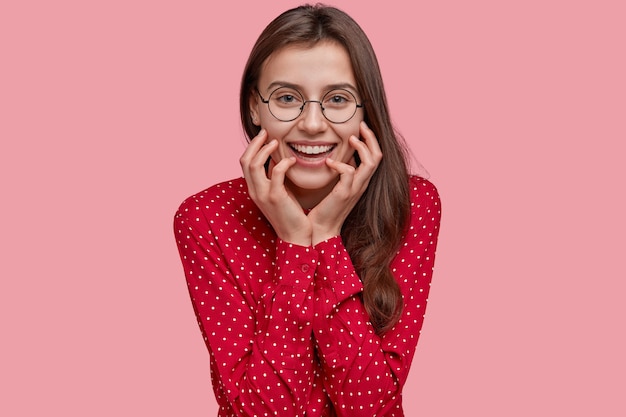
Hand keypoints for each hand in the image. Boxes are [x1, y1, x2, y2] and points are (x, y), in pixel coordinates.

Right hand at [240, 129, 312, 245]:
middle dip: (254, 143)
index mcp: (253, 189)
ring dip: (264, 149)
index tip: (263, 137)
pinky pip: (275, 172)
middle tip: (266, 133)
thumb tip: (275, 160)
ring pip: (254, 164)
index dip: (252, 147)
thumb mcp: (278, 192)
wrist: (295, 236)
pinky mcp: (276, 197)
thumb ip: (273, 178)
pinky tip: (292, 160)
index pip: (244, 163)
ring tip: (276, 142)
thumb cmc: (290, 214)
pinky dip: (283, 162)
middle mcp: (254, 191)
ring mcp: (263, 194)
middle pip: (245, 161)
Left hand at [308, 121, 382, 244]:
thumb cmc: (325, 207)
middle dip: (371, 138)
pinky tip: (328, 162)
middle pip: (378, 156)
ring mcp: (355, 189)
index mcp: (361, 181)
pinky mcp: (345, 193)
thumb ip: (341, 172)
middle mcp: (362, 184)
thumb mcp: (336, 186)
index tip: (360, 129)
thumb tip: (338, 157)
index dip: (371, 141)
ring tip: (350, 139)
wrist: (321, 228)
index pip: (375, 157)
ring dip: (362, 146)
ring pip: (371, 162)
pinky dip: (340, 164)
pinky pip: (349, 172)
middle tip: (361, 125)